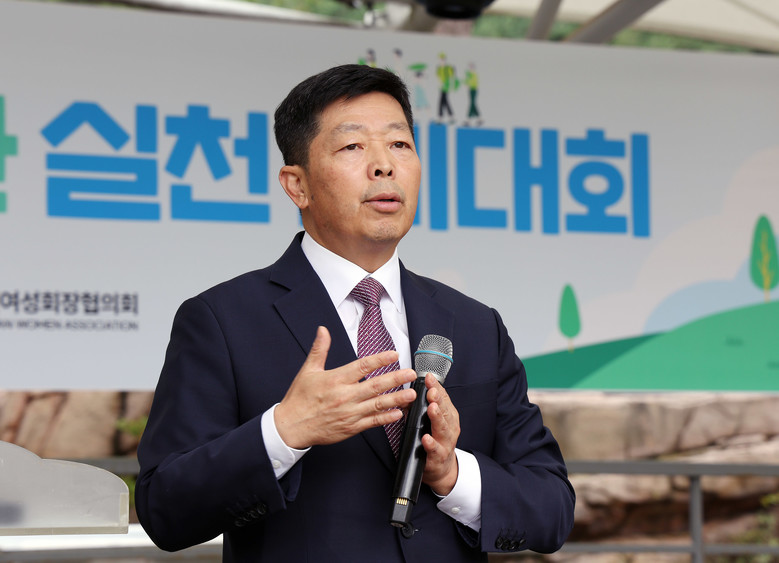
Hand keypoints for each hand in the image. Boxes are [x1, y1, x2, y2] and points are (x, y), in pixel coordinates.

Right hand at [274, 326, 416, 449]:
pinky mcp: (350, 427)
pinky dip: (386, 418)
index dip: (380, 359)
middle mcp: (344, 396)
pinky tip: (397, 414)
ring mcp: (349, 413)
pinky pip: (372, 422)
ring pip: (377, 405)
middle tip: (411, 374)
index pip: (362, 366)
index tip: (394, 354)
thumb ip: (319, 349)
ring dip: (396, 399)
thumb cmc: (299, 399)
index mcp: (336, 380)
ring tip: (411, 394)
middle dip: (396, 379)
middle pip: (375, 385)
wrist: (291, 427)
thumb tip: (323, 330)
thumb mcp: (308, 370)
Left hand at [421, 372, 460, 495]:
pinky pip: (435, 450)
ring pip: (442, 428)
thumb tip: (408, 392)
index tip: (429, 377)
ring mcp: (446, 442)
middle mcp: (449, 427)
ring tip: (431, 408)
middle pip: (444, 410)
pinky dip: (431, 444)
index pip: (442, 398)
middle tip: (431, 391)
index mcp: (448, 416)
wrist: (442, 469)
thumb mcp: (431, 421)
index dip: (436, 387)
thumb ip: (422, 407)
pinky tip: (426, 438)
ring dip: (437, 417)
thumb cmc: (436, 441)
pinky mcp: (439, 457)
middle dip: (438, 399)